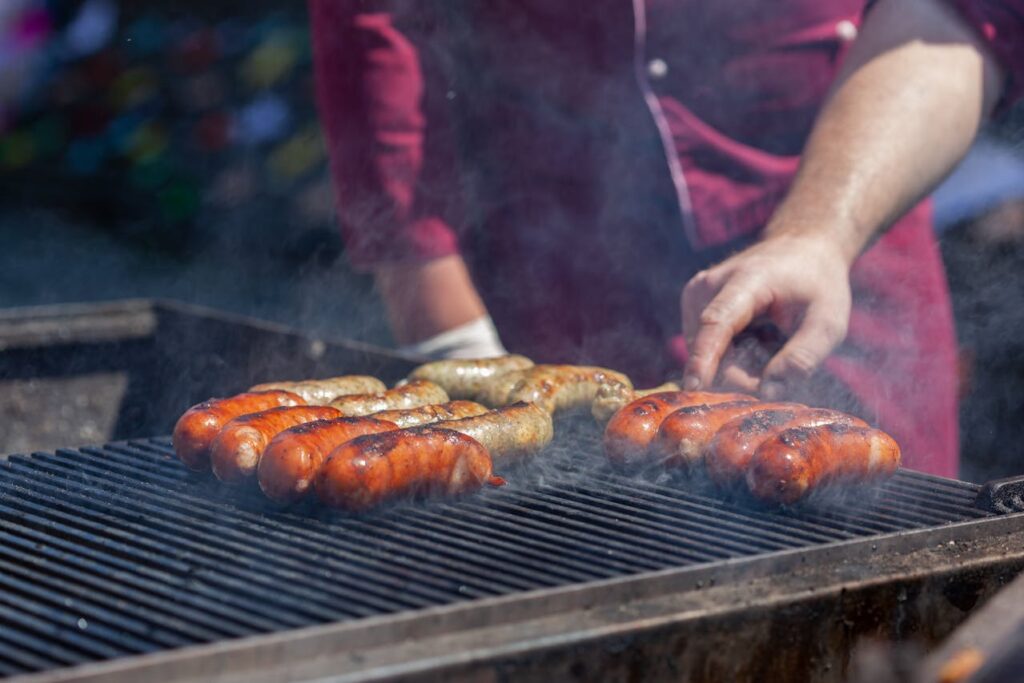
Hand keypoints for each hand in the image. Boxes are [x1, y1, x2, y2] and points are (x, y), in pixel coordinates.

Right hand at [681, 233, 852, 399]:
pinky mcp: (692, 305)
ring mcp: (696, 293)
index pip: (717, 323)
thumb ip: (803, 357)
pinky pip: (707, 347)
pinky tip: (756, 337)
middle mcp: (709, 284)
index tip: (694, 386)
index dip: (704, 358)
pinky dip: (732, 355)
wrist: (801, 248)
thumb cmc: (818, 285)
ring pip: (707, 352)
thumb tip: (768, 392)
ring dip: (739, 365)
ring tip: (770, 342)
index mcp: (746, 280)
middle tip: (779, 371)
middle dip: (741, 375)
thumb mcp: (828, 322)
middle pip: (711, 348)